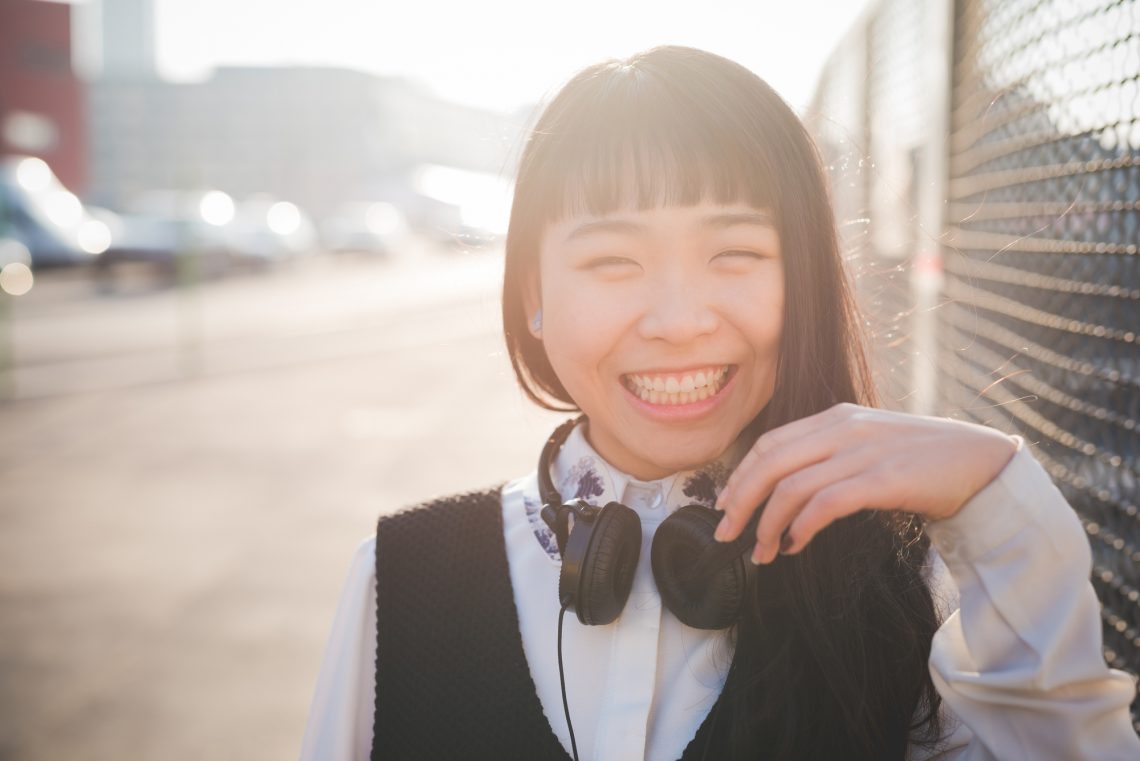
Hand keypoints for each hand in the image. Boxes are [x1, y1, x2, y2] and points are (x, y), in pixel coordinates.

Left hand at [712, 402, 1018, 563]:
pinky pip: (826, 503)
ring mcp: (863, 452)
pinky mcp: (884, 479)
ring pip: (792, 486)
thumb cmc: (921, 459)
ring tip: (762, 553)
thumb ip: (829, 453)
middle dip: (740, 501)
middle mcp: (843, 428)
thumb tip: (783, 489)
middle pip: (770, 462)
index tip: (723, 505)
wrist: (981, 461)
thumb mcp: (867, 443)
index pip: (769, 443)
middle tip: (725, 534)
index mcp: (835, 416)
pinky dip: (802, 527)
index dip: (739, 475)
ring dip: (768, 525)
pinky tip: (795, 545)